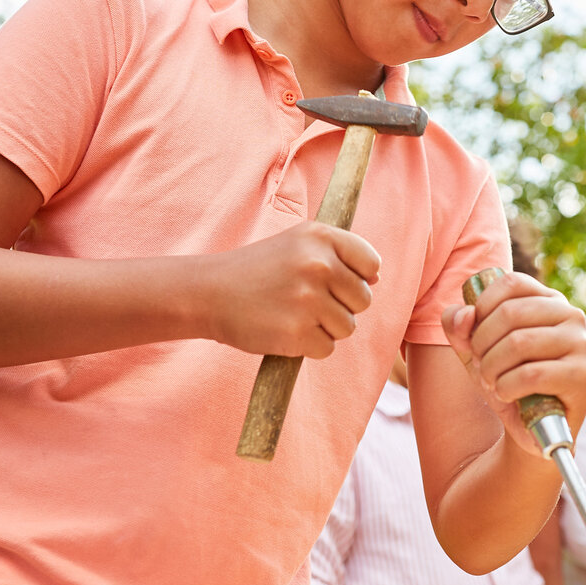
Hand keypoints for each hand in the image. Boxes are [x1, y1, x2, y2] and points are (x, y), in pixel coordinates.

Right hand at [199, 222, 380, 357]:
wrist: (209, 293)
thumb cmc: (257, 270)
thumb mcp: (296, 244)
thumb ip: (337, 255)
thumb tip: (376, 278)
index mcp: (321, 236)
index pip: (371, 263)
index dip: (359, 278)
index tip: (334, 282)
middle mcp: (318, 264)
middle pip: (363, 300)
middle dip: (341, 306)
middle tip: (305, 301)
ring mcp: (308, 300)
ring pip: (347, 327)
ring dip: (325, 328)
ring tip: (293, 314)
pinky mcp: (298, 333)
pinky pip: (327, 348)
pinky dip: (309, 346)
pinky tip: (284, 330)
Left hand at [442, 272, 585, 457]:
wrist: (529, 428)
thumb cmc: (504, 379)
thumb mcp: (473, 349)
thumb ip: (458, 325)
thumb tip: (465, 314)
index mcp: (548, 300)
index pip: (512, 283)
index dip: (483, 307)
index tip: (475, 336)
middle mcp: (571, 316)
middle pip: (511, 313)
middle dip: (482, 344)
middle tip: (480, 366)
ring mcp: (580, 345)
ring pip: (519, 343)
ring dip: (491, 368)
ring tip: (491, 382)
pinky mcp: (581, 377)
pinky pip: (531, 374)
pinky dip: (506, 387)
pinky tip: (506, 395)